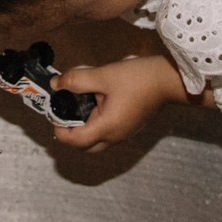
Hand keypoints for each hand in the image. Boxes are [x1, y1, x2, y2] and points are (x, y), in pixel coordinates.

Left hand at [51, 53, 194, 152]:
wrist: (168, 79)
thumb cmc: (137, 78)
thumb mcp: (103, 75)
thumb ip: (77, 80)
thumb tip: (56, 84)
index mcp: (107, 128)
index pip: (75, 141)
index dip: (59, 130)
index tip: (53, 113)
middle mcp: (115, 137)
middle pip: (85, 146)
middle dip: (70, 132)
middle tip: (63, 111)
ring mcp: (124, 134)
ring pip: (97, 139)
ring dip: (84, 126)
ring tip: (78, 102)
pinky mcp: (130, 126)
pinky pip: (107, 131)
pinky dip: (96, 122)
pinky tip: (96, 100)